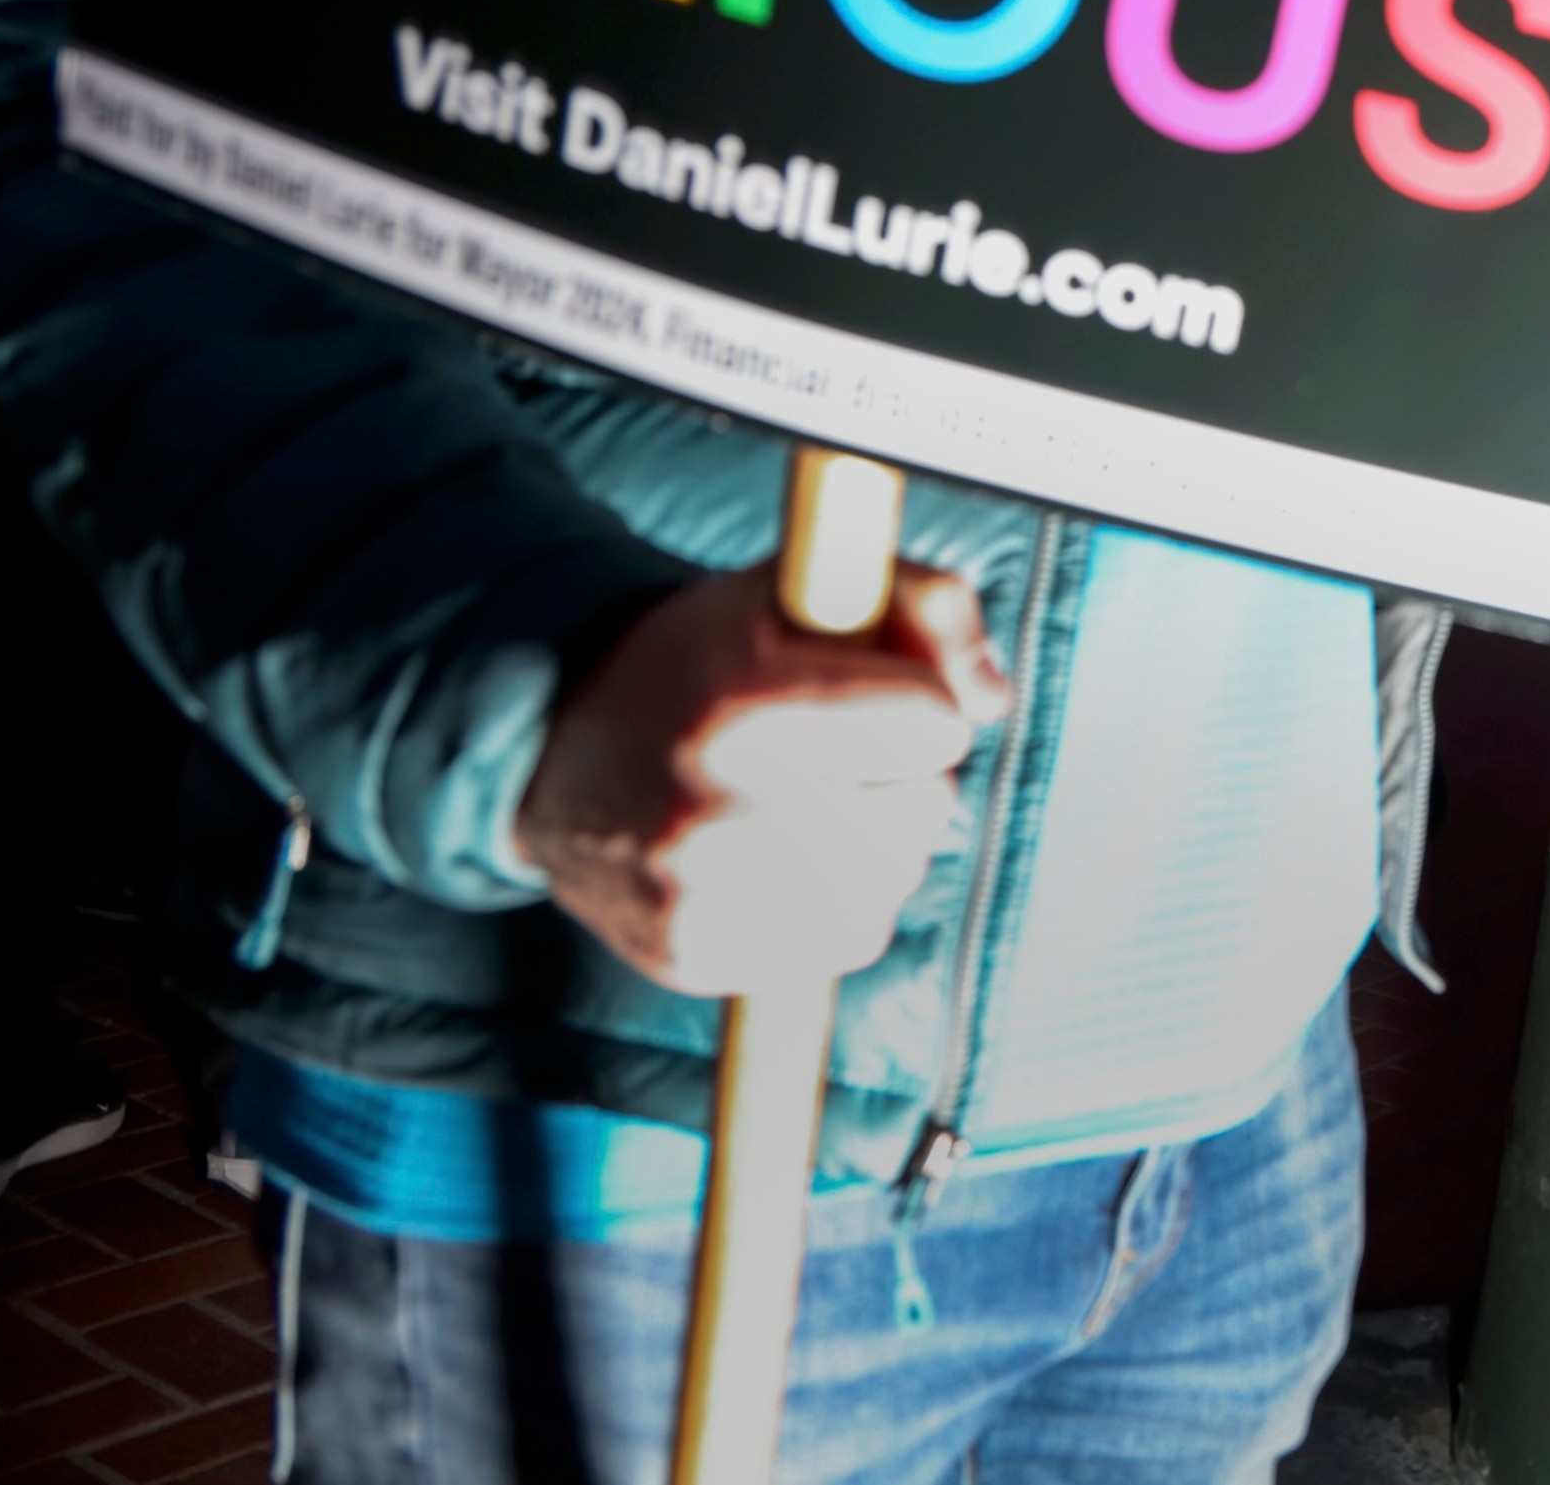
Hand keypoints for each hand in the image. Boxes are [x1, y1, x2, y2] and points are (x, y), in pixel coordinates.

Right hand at [514, 562, 1007, 995]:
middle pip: (929, 804)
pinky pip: (855, 936)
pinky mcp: (697, 958)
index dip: (920, 700)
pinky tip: (784, 858)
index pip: (935, 721)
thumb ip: (928, 606)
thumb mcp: (804, 591)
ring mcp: (701, 897)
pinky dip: (843, 899)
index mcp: (745, 703)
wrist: (556, 750)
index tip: (877, 692)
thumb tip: (993, 702)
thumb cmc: (711, 659)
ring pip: (900, 874)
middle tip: (831, 749)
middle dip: (902, 770)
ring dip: (882, 838)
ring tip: (806, 799)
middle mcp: (714, 810)